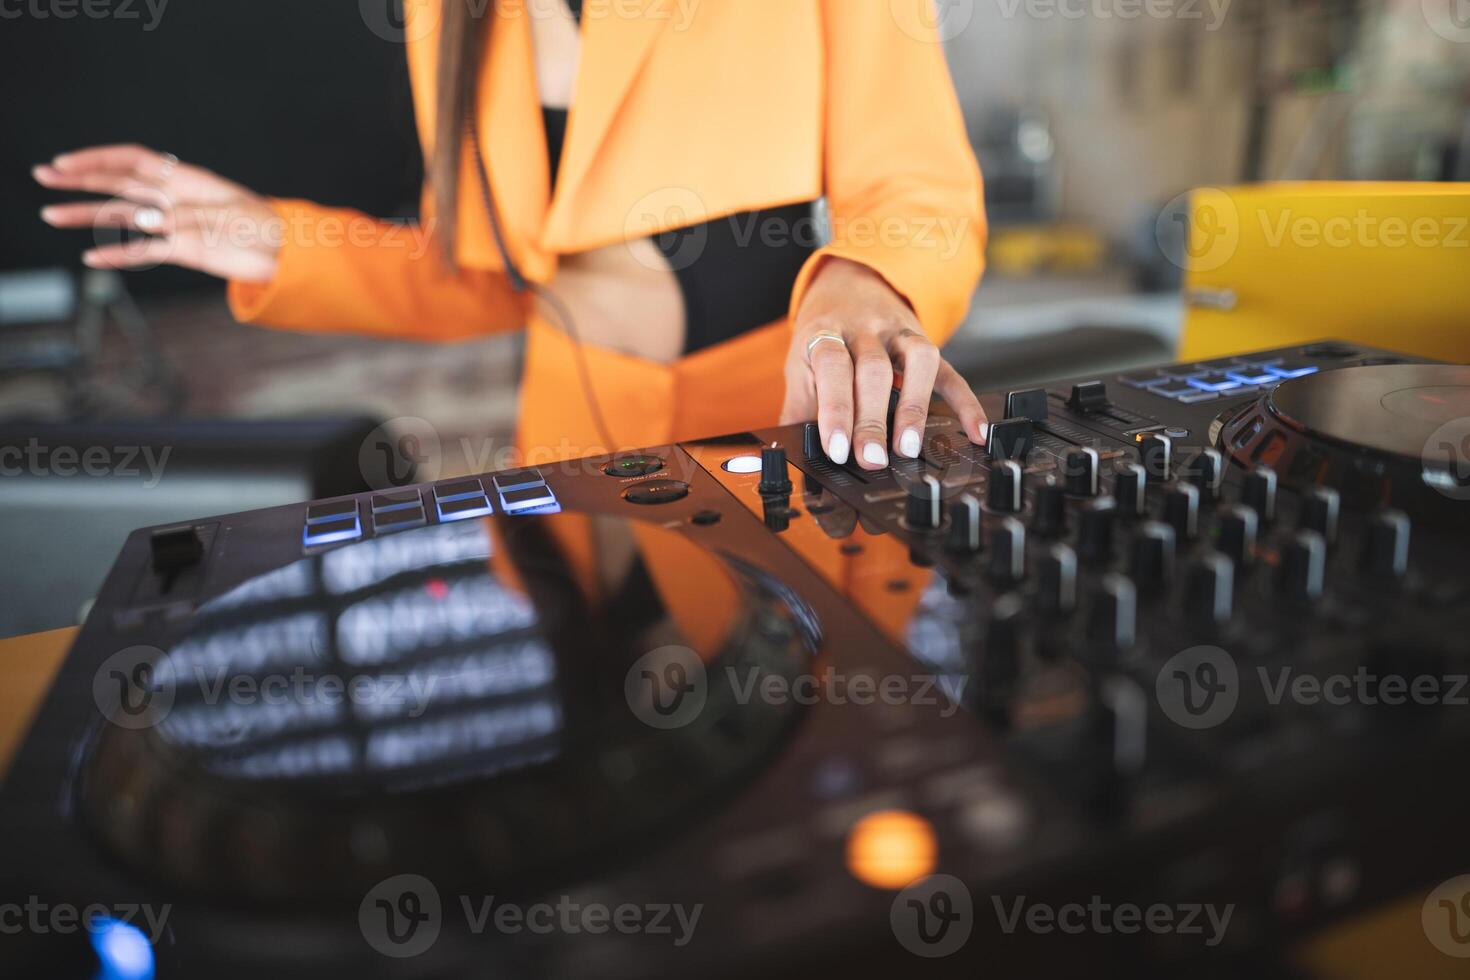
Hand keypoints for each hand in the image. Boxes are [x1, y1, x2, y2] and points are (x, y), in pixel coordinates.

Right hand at [35, 144, 279, 281]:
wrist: (288, 254)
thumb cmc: (266, 225)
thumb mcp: (229, 217)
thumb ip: (186, 219)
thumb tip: (148, 222)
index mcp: (186, 180)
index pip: (133, 161)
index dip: (99, 159)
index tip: (66, 162)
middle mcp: (174, 198)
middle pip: (118, 184)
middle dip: (81, 179)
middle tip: (44, 176)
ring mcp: (175, 225)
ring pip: (123, 217)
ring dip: (87, 216)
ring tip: (52, 214)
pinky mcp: (183, 251)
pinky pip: (143, 252)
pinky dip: (118, 255)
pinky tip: (93, 258)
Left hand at [781, 257, 987, 468]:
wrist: (848, 282)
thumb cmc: (822, 336)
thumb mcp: (799, 364)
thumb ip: (797, 408)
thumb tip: (789, 453)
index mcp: (826, 332)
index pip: (832, 366)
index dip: (835, 408)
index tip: (838, 448)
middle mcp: (864, 328)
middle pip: (873, 370)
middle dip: (872, 419)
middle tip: (872, 460)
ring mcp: (899, 332)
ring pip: (915, 361)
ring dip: (913, 407)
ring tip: (908, 447)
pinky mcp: (925, 342)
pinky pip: (948, 370)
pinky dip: (965, 401)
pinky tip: (974, 429)